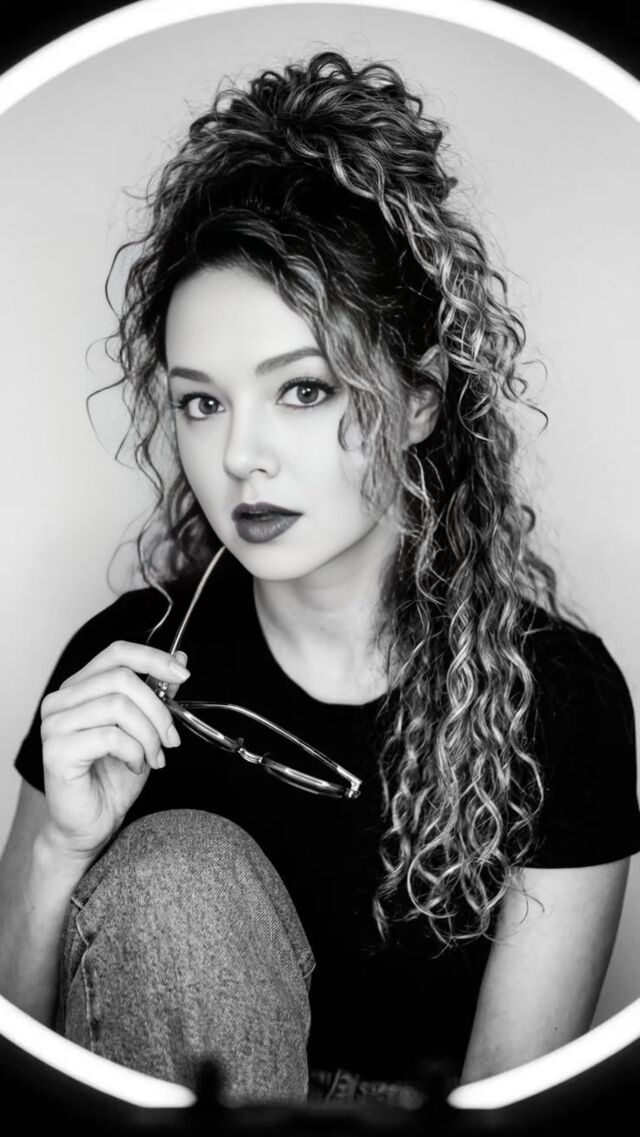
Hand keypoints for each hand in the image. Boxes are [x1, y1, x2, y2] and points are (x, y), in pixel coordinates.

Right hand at [38, 641, 189, 860]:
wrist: (91, 825)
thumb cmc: (113, 778)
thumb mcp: (144, 728)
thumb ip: (156, 693)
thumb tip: (180, 659)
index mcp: (80, 688)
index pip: (117, 652)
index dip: (153, 658)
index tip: (183, 675)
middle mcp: (61, 700)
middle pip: (122, 678)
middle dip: (158, 710)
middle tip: (171, 740)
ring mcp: (55, 724)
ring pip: (119, 706)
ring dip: (148, 736)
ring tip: (153, 758)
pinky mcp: (57, 751)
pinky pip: (111, 737)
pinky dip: (134, 752)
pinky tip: (134, 767)